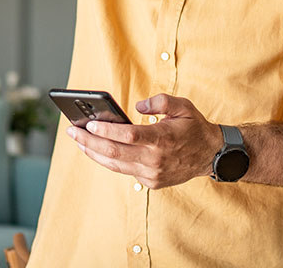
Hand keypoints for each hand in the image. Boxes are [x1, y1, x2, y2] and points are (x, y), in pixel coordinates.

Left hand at [66, 94, 222, 188]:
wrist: (211, 155)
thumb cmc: (195, 127)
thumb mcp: (183, 106)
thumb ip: (160, 101)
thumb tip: (137, 107)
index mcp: (162, 139)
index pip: (127, 136)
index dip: (106, 131)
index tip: (88, 124)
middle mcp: (155, 160)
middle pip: (114, 153)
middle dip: (88, 142)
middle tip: (72, 131)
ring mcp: (152, 174)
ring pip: (115, 165)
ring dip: (93, 153)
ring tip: (78, 140)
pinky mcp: (151, 182)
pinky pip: (125, 170)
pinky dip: (109, 159)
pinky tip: (97, 150)